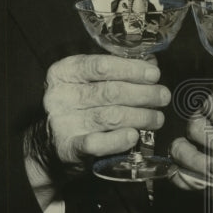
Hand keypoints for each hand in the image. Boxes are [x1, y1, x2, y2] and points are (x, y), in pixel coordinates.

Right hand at [41, 54, 170, 173]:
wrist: (49, 145)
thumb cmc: (78, 106)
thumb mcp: (89, 82)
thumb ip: (116, 72)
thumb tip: (151, 63)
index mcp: (64, 72)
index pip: (101, 66)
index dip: (132, 69)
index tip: (154, 74)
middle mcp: (59, 96)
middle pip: (110, 92)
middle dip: (143, 94)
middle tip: (163, 96)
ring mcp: (62, 123)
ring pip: (110, 116)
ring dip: (141, 117)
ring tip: (157, 118)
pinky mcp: (67, 148)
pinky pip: (97, 143)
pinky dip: (119, 140)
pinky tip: (134, 136)